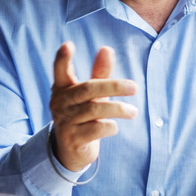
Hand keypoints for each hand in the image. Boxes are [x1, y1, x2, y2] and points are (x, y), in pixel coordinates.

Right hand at [49, 42, 137, 170]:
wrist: (71, 151)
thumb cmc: (83, 116)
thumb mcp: (91, 95)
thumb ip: (99, 74)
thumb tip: (106, 49)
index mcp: (62, 88)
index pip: (60, 70)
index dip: (63, 58)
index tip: (68, 44)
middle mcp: (60, 103)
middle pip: (88, 88)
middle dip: (113, 86)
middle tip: (134, 87)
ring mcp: (64, 122)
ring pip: (95, 109)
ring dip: (118, 109)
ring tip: (133, 112)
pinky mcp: (72, 139)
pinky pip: (97, 129)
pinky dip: (110, 126)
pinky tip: (114, 127)